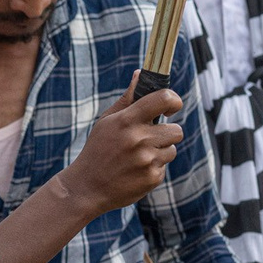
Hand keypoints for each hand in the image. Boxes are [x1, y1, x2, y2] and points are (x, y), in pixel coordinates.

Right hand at [56, 82, 182, 216]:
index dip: (173, 100)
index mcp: (127, 120)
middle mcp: (139, 139)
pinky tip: (135, 171)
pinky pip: (164, 167)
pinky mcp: (151, 178)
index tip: (172, 107)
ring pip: (172, 150)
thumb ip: (127, 99)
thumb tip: (139, 74)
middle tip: (151, 138)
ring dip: (160, 151)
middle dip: (167, 132)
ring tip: (138, 157)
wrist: (87, 188)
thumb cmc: (98, 150)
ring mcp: (147, 161)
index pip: (163, 99)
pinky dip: (153, 168)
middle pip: (176, 130)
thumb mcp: (107, 121)